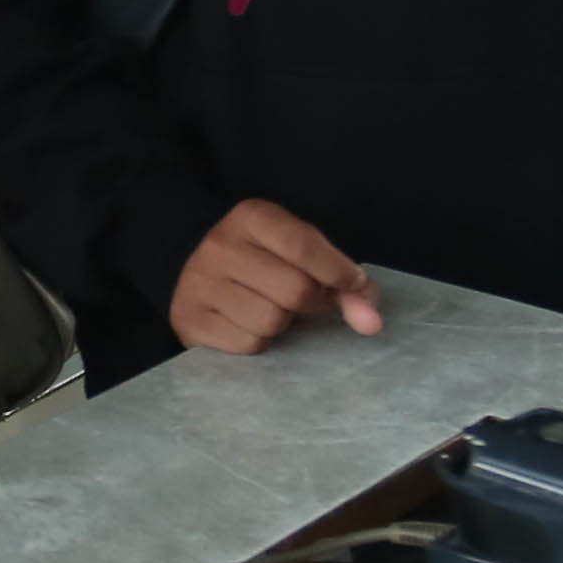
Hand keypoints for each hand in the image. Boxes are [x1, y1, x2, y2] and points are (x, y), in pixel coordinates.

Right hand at [169, 201, 381, 356]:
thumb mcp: (303, 251)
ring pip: (271, 322)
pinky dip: (260, 341)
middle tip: (306, 299)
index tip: (352, 284)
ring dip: (284, 324)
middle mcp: (220, 246)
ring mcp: (199, 285)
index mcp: (251, 217)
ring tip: (274, 307)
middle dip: (312, 302)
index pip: (303, 246)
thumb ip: (343, 280)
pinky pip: (248, 345)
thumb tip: (371, 324)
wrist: (193, 265)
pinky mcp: (190, 321)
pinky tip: (249, 322)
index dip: (337, 273)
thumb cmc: (263, 258)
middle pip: (294, 291)